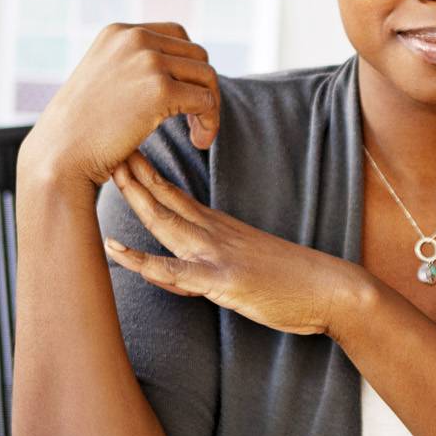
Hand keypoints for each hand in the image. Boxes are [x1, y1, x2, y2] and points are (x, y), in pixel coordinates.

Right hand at [18, 22, 220, 190]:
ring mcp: (148, 61)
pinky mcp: (160, 89)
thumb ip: (134, 65)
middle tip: (195, 121)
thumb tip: (178, 68)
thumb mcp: (104, 79)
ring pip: (207, 76)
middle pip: (197, 54)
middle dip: (202, 87)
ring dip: (210, 106)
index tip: (185, 96)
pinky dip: (210, 122)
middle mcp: (134, 38)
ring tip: (198, 133)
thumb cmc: (81, 128)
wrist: (61, 154)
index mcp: (119, 32)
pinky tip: (198, 141)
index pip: (177, 35)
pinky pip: (206, 101)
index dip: (188, 66)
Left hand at [103, 151, 373, 338]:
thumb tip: (190, 267)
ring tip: (111, 176)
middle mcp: (215, 234)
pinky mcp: (224, 280)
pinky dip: (146, 262)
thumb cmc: (293, 280)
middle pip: (165, 200)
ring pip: (167, 224)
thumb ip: (217, 259)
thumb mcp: (248, 262)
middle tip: (105, 145)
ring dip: (136, 201)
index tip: (123, 152)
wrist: (331, 289)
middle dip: (133, 175)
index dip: (146, 175)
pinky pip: (178, 272)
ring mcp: (218, 255)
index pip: (175, 195)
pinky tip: (120, 253)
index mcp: (219, 228)